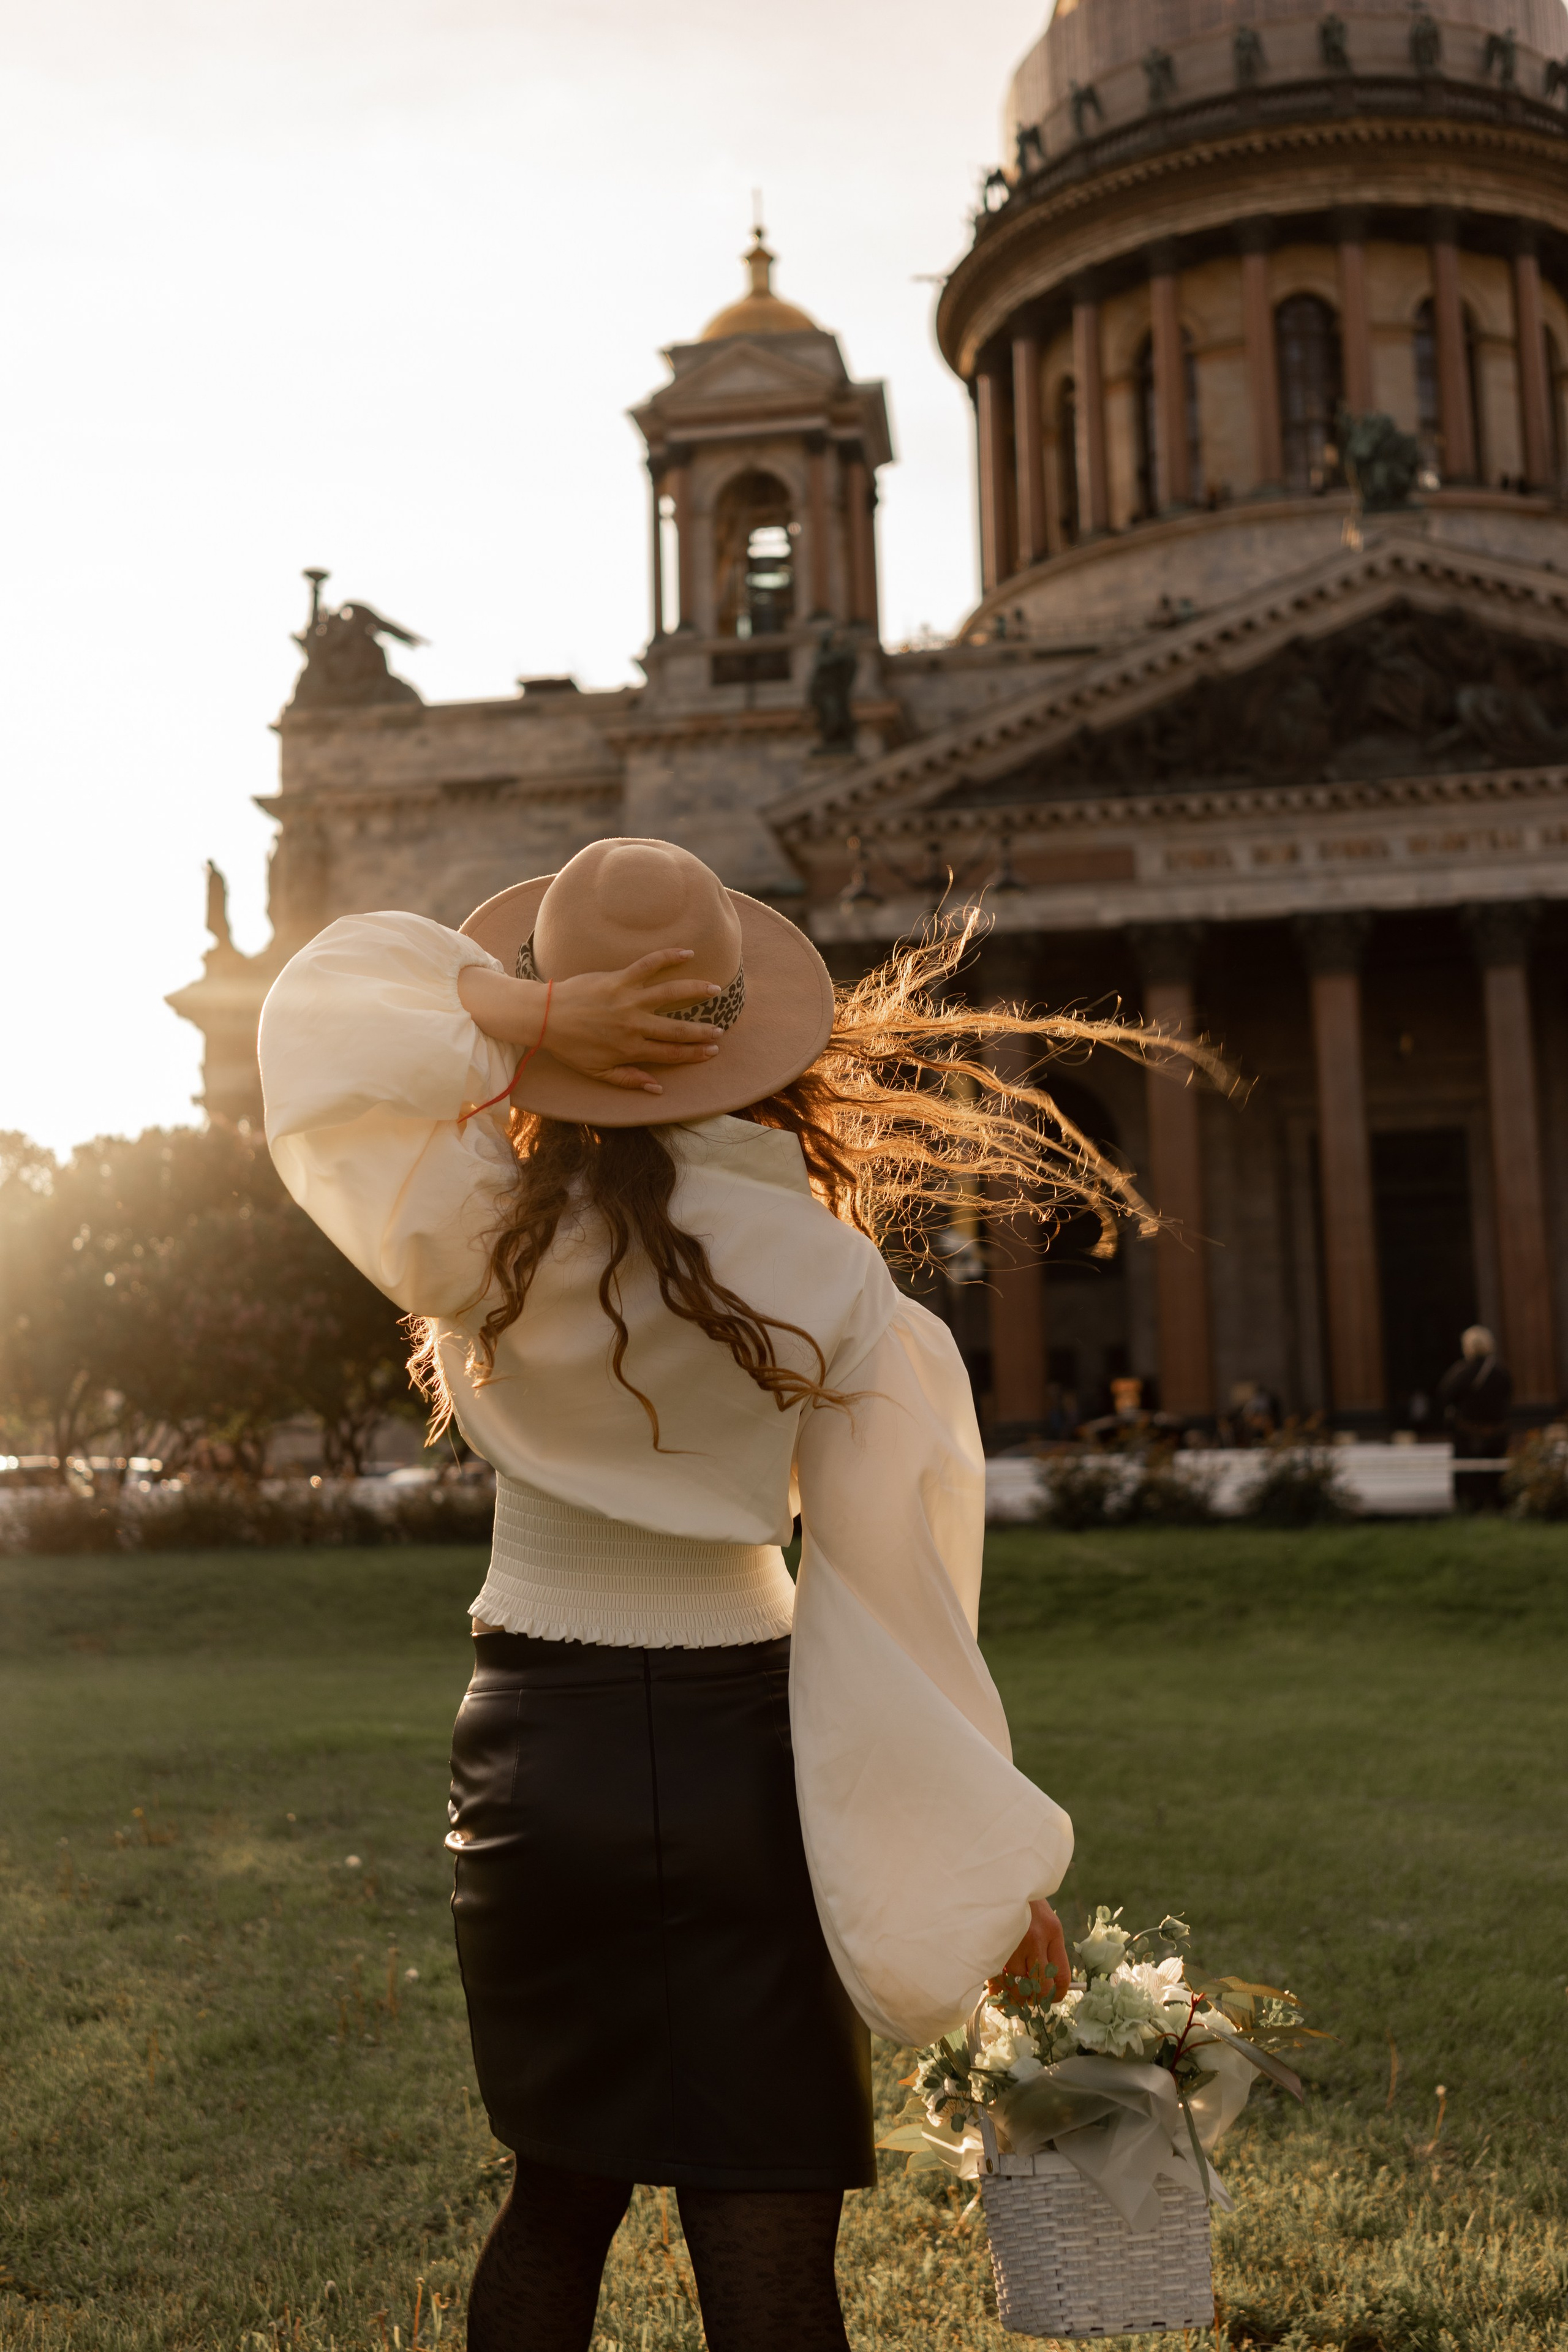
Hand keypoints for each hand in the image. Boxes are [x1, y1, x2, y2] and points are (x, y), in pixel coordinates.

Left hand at [458, 948, 724, 1094]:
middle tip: (719, 1031)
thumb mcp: (598, 1072)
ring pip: (669, 994)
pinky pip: (648, 964)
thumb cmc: (570, 1046)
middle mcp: (633, 1025)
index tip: (712, 1051)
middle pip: (676, 1029)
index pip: (670, 1053)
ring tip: (714, 989)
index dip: (693, 1054)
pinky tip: (686, 952)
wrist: (546, 1017)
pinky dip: (668, 957)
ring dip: (694, 990)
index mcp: (630, 1049)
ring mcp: (628, 999)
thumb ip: (628, 1080)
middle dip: (701, 1031)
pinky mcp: (619, 978)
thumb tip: (657, 1088)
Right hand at [990, 1899, 1070, 2006]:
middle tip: (1031, 1999)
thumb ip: (1049, 1949)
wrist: (1002, 1878)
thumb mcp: (1045, 1920)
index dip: (1057, 1994)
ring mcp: (1012, 1942)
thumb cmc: (1026, 1901)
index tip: (1051, 1998)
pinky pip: (996, 1978)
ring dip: (1015, 1992)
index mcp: (1052, 1931)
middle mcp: (1034, 1939)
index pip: (1062, 1975)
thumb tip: (1049, 1985)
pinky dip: (997, 1991)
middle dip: (1037, 1999)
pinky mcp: (992, 1944)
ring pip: (1017, 1983)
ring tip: (1013, 1992)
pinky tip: (998, 1995)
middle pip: (1041, 1986)